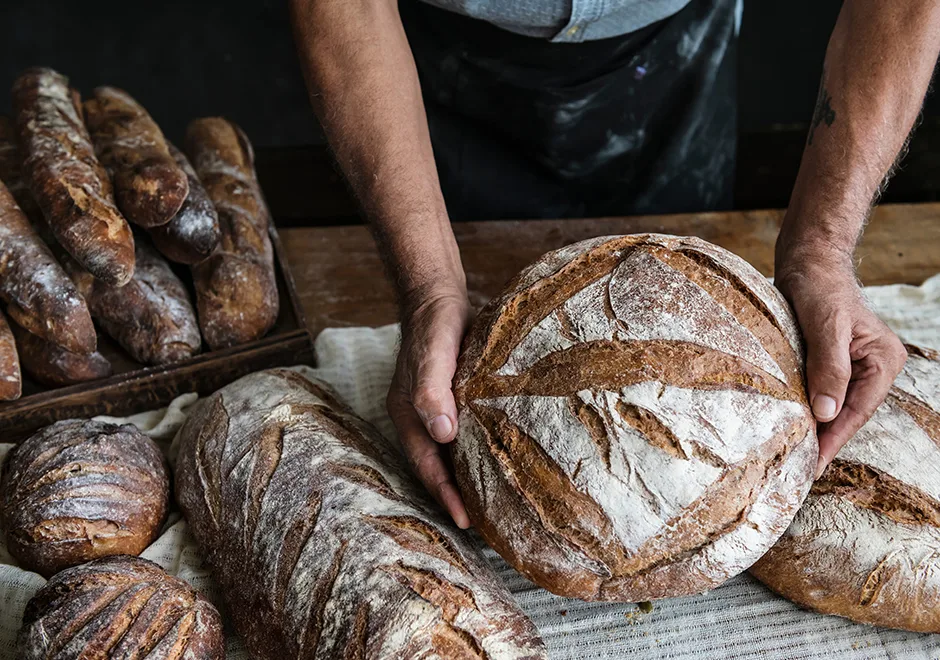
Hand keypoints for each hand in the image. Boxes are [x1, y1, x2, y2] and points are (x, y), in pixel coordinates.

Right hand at [387, 286, 472, 527]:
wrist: (440, 297)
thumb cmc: (434, 325)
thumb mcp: (433, 354)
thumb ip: (433, 390)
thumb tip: (443, 433)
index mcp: (408, 415)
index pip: (427, 465)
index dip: (445, 494)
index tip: (466, 521)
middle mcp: (422, 418)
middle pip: (437, 466)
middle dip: (456, 495)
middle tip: (484, 526)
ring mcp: (438, 410)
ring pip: (452, 454)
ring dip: (468, 477)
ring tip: (494, 504)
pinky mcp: (458, 399)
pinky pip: (467, 434)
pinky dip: (479, 452)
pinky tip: (499, 460)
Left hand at [776, 254, 906, 477]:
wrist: (807, 261)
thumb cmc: (819, 286)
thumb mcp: (825, 325)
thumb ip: (829, 367)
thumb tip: (826, 412)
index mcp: (882, 360)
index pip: (857, 410)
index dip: (833, 439)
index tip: (812, 464)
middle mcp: (874, 366)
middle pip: (847, 413)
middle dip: (824, 438)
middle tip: (796, 467)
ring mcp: (855, 366)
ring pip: (834, 406)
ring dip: (814, 426)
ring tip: (792, 454)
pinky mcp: (832, 362)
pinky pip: (822, 392)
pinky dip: (807, 408)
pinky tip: (792, 424)